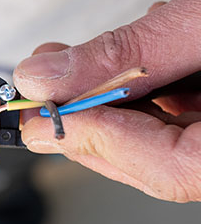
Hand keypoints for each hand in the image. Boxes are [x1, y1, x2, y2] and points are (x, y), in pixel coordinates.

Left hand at [13, 0, 200, 201]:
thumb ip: (125, 54)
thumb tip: (46, 77)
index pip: (171, 169)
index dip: (99, 143)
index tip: (42, 120)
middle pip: (160, 160)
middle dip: (92, 123)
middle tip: (43, 94)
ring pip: (165, 135)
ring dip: (109, 101)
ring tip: (69, 65)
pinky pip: (182, 112)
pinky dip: (144, 88)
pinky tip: (122, 58)